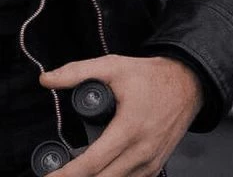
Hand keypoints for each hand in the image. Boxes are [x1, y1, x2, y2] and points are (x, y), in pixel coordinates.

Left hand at [39, 54, 203, 176]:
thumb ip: (76, 72)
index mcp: (130, 129)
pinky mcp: (156, 166)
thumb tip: (46, 79)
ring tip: (73, 172)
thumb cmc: (150, 76)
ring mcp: (152, 162)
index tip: (52, 176)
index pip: (94, 162)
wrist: (186, 84)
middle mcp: (143, 152)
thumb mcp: (110, 66)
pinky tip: (97, 172)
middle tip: (57, 176)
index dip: (69, 173)